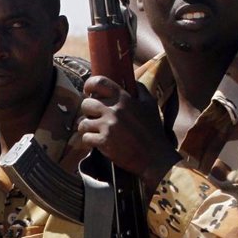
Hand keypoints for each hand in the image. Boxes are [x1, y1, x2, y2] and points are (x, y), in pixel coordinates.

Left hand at [79, 76, 179, 191]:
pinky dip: (89, 141)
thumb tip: (130, 80)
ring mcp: (107, 126)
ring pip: (83, 122)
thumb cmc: (153, 130)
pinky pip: (85, 138)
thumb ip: (140, 89)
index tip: (88, 91)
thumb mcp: (150, 104)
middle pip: (86, 104)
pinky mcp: (103, 142)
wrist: (154, 156)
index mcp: (124, 99)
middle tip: (95, 117)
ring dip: (87, 128)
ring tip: (96, 131)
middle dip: (88, 111)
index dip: (89, 85)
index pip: (99, 82)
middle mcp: (114, 110)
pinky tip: (98, 142)